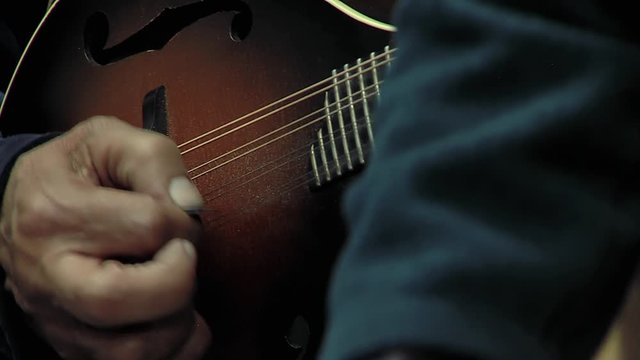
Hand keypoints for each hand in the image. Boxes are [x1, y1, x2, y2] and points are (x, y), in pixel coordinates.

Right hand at [0, 116, 210, 358]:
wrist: (24, 210)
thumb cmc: (75, 174)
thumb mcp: (107, 140)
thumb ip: (155, 160)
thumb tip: (189, 205)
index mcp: (55, 212)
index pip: (146, 226)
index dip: (183, 221)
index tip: (180, 216)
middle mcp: (49, 275)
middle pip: (115, 301)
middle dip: (177, 281)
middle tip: (183, 258)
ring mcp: (57, 319)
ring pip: (129, 352)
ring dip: (178, 321)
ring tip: (175, 286)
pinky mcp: (73, 346)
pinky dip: (176, 351)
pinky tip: (178, 319)